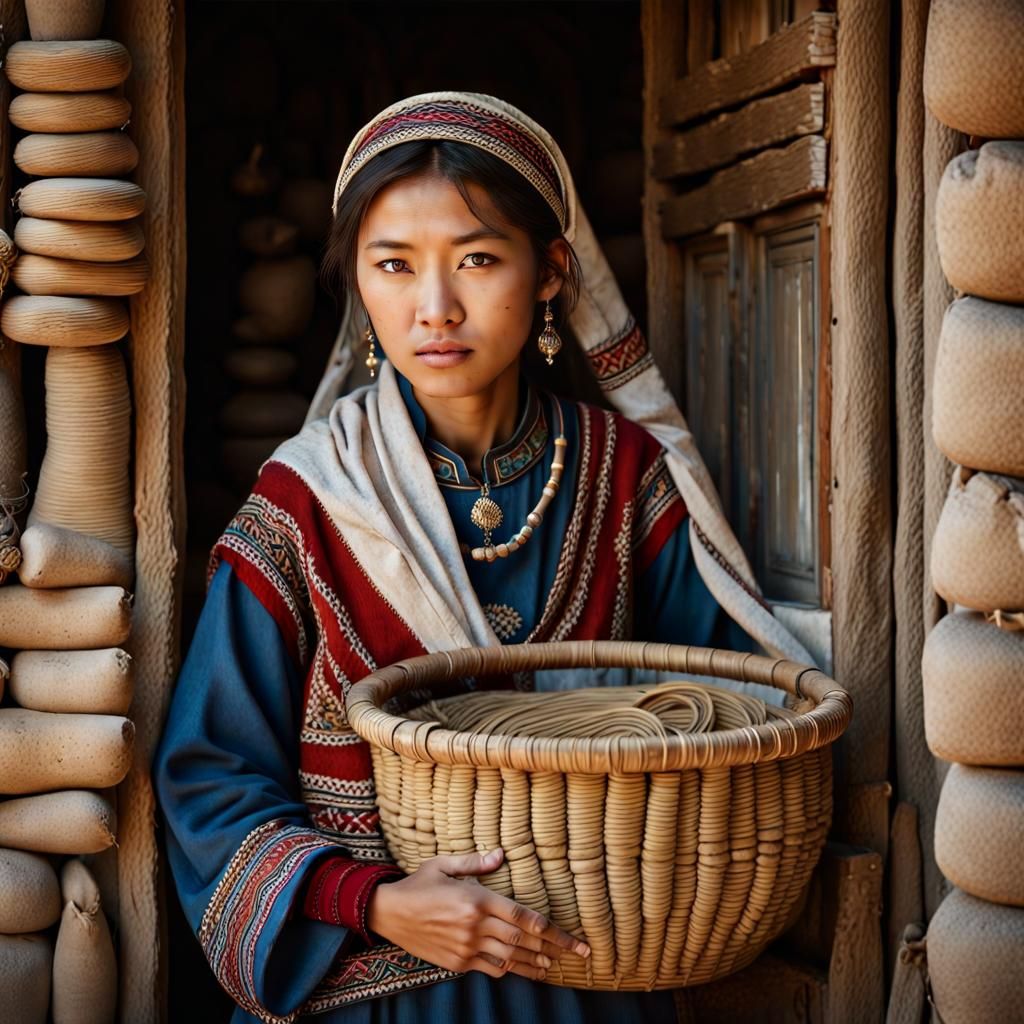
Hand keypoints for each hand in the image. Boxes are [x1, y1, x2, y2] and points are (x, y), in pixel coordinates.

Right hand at [367, 847, 590, 981]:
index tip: (571, 937)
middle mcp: (475, 925)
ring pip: (510, 958)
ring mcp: (466, 947)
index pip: (524, 917)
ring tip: (554, 966)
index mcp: (477, 899)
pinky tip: (520, 968)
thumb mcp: (445, 864)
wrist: (388, 913)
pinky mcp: (457, 962)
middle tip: (579, 954)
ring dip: (535, 963)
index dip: (552, 929)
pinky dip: (508, 968)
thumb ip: (476, 862)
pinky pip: (489, 968)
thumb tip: (502, 854)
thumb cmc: (418, 883)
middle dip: (555, 948)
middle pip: (524, 940)